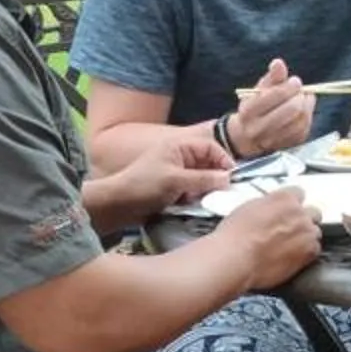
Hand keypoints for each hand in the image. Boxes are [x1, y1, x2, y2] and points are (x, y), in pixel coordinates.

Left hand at [81, 131, 230, 226]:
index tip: (232, 178)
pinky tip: (189, 205)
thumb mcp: (176, 180)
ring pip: (202, 180)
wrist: (118, 204)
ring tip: (198, 199)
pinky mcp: (174, 189)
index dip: (224, 161)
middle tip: (218, 193)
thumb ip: (205, 179)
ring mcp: (177, 173)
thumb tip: (229, 180)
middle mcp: (180, 157)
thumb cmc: (144, 185)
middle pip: (209, 164)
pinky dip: (194, 198)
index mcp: (180, 146)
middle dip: (214, 178)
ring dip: (204, 190)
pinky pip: (193, 191)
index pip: (211, 148)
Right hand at [221, 187, 321, 287]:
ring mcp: (306, 232)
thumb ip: (268, 205)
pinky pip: (315, 249)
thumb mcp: (248, 208)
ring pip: (315, 232)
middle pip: (313, 212)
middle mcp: (299, 213)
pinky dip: (306, 253)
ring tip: (290, 246)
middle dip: (304, 219)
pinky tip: (292, 256)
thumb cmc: (235, 237)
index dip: (292, 203)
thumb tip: (271, 209)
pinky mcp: (309, 252)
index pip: (299, 193)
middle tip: (290, 229)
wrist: (236, 260)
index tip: (288, 209)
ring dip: (306, 237)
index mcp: (284, 198)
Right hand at [230, 59, 314, 155]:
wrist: (246, 136)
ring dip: (307, 106)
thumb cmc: (255, 107)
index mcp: (249, 112)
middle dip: (300, 96)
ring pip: (300, 121)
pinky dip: (308, 117)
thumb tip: (279, 63)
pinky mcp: (286, 146)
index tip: (295, 81)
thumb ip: (271, 77)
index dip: (289, 87)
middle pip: (291, 110)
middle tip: (301, 90)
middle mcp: (258, 129)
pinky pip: (304, 130)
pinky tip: (304, 109)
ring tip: (304, 97)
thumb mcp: (258, 90)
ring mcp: (273, 141)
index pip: (274, 97)